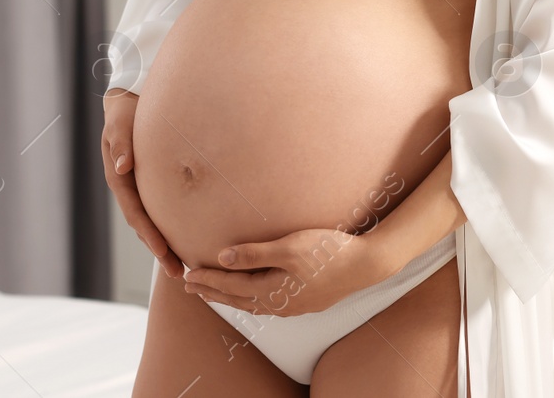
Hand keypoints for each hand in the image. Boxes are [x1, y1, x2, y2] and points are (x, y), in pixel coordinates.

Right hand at [101, 89, 183, 279]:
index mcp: (119, 179)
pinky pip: (163, 209)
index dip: (150, 236)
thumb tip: (123, 166)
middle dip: (161, 251)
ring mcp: (140, 187)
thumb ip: (119, 142)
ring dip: (166, 245)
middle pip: (145, 226)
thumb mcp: (119, 122)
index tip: (165, 254)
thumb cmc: (125, 110)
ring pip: (154, 222)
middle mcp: (129, 187)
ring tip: (185, 267)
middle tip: (180, 274)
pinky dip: (172, 227)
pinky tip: (189, 237)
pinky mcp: (152, 183)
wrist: (130, 98)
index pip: (136, 214)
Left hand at [182, 227, 393, 316]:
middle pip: (237, 299)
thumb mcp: (289, 246)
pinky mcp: (305, 302)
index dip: (207, 281)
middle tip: (189, 287)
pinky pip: (267, 304)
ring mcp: (293, 306)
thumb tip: (223, 257)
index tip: (187, 275)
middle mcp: (280, 304)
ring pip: (251, 305)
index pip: (230, 286)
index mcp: (272, 291)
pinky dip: (250, 299)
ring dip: (229, 297)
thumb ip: (254, 252)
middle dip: (212, 292)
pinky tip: (252, 295)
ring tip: (213, 292)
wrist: (366, 265)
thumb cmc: (329, 251)